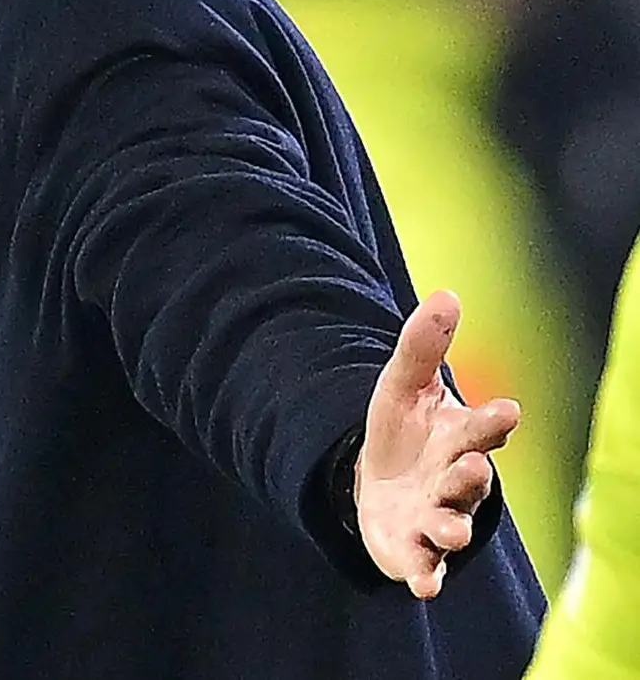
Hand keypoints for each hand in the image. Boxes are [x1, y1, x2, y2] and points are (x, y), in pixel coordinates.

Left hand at [354, 290, 519, 598]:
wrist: (375, 482)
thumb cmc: (401, 433)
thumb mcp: (401, 384)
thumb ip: (422, 345)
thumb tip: (448, 294)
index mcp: (460, 440)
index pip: (483, 429)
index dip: (493, 421)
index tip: (505, 411)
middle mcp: (456, 482)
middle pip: (470, 480)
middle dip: (471, 476)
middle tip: (471, 469)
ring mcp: (437, 518)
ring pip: (453, 526)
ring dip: (452, 530)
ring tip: (450, 531)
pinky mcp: (413, 549)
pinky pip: (422, 566)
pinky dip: (424, 575)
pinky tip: (423, 586)